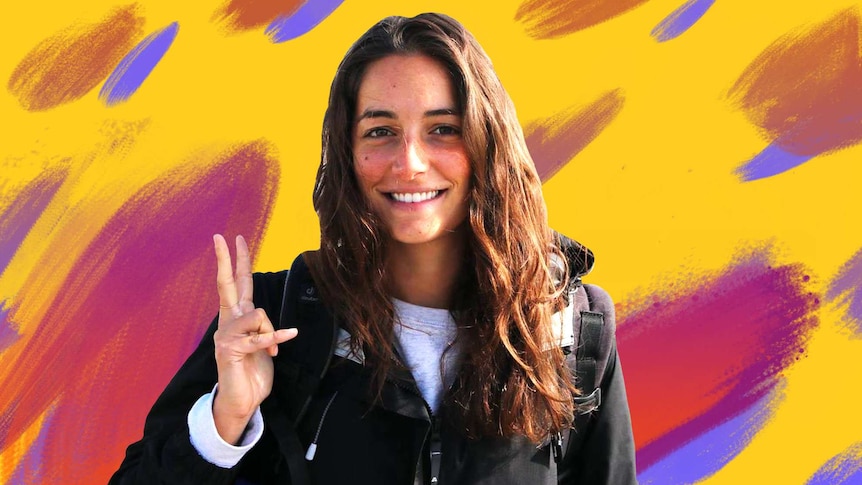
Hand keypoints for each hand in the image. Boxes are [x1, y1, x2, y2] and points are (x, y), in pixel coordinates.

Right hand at [211, 234, 297, 443]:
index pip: (236, 283)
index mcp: (236, 317)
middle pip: (227, 284)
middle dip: (226, 259)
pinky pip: (261, 337)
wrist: (242, 400)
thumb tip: (264, 319)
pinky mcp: (231, 350)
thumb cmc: (252, 370)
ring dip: (271, 332)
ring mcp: (227, 335)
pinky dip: (277, 338)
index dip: (236, 261)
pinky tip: (289, 335)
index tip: (233, 238)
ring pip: (258, 314)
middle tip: (222, 236)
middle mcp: (228, 322)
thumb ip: (262, 326)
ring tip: (271, 352)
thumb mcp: (263, 342)